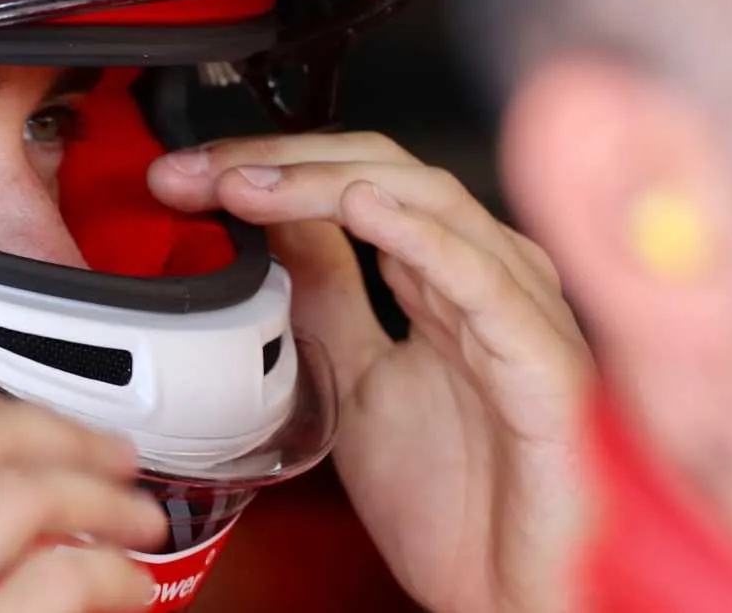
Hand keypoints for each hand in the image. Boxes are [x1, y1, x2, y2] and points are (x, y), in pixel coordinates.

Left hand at [148, 133, 593, 612]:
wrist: (504, 599)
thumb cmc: (456, 505)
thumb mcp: (352, 381)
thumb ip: (325, 297)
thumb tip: (271, 225)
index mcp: (443, 280)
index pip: (355, 182)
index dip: (269, 166)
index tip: (185, 177)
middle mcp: (487, 280)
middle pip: (385, 174)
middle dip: (283, 163)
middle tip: (199, 173)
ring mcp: (520, 316)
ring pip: (431, 205)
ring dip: (328, 183)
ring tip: (250, 184)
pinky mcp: (545, 368)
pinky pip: (488, 284)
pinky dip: (422, 236)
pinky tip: (361, 206)